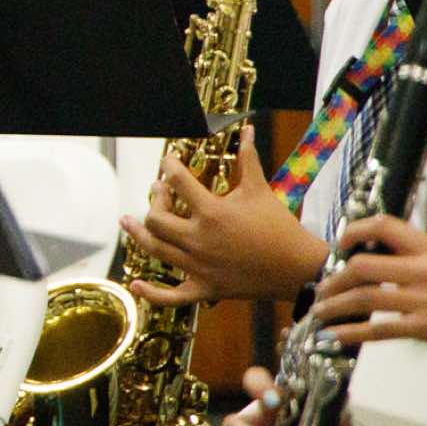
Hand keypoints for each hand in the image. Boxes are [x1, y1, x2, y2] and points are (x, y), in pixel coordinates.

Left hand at [123, 128, 326, 305]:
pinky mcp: (205, 288)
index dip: (169, 167)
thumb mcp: (261, 190)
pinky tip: (136, 284)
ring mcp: (199, 266)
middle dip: (154, 202)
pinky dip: (151, 293)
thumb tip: (249, 130)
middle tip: (159, 193)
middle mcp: (199, 239)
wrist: (299, 268)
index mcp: (212, 212)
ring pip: (156, 249)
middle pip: (156, 219)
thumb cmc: (280, 227)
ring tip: (127, 221)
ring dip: (138, 234)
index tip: (168, 162)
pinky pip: (171, 296)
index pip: (178, 182)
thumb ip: (249, 159)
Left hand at [311, 215, 426, 368]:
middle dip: (334, 279)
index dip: (355, 230)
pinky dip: (352, 333)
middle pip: (363, 265)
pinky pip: (380, 329)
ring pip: (365, 297)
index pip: (386, 225)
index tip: (340, 245)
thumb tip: (379, 260)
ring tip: (319, 312)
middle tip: (321, 290)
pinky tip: (335, 337)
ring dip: (335, 306)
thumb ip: (418, 261)